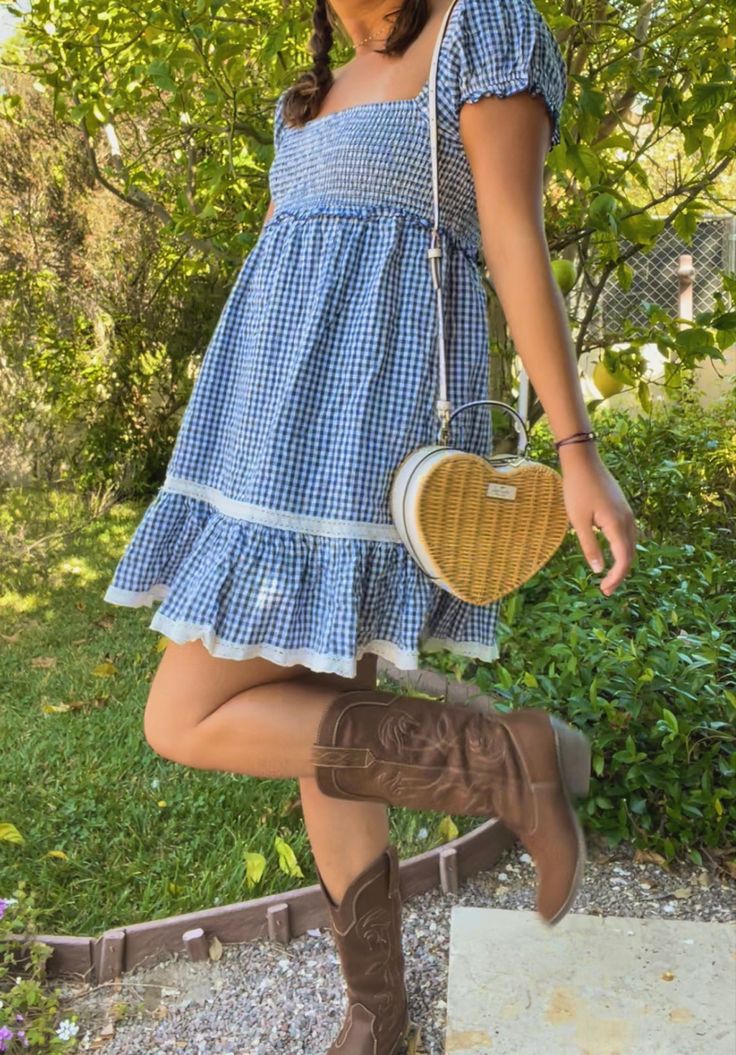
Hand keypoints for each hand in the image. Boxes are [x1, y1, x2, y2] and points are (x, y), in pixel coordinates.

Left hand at [558, 443, 637, 594]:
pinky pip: (627, 534)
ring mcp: (627, 512)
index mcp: (617, 524)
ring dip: (622, 561)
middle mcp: (627, 519)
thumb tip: (598, 570)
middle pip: (630, 553)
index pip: (624, 558)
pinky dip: (622, 548)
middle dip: (620, 573)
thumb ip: (589, 546)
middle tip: (605, 589)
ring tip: (608, 576)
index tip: (604, 590)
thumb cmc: (577, 489)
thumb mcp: (578, 520)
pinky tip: (612, 553)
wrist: (583, 461)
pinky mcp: (622, 508)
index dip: (616, 577)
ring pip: (630, 544)